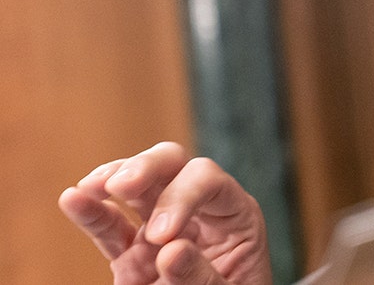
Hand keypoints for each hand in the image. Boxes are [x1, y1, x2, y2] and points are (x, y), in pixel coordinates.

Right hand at [58, 142, 272, 284]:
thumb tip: (172, 250)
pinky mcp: (133, 253)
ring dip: (114, 178)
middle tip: (122, 185)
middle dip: (146, 166)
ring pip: (139, 186)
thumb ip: (201, 275)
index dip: (182, 196)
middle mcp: (198, 213)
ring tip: (91, 186)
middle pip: (174, 165)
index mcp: (234, 216)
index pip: (209, 181)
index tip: (161, 237)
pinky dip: (91, 212)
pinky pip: (111, 227)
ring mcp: (162, 228)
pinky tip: (72, 198)